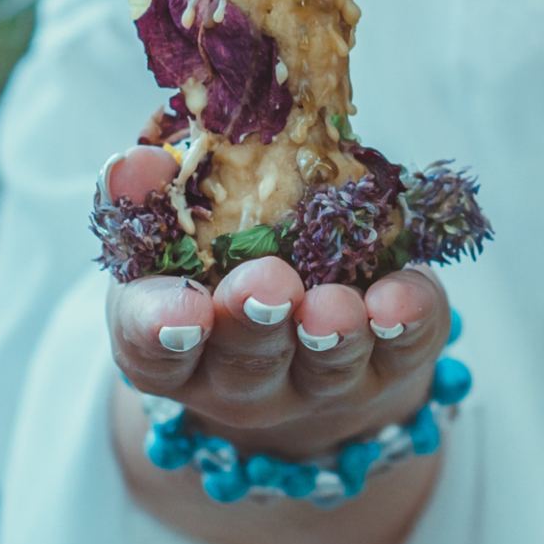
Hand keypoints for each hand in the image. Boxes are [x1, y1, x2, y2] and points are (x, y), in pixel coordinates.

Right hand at [104, 147, 450, 459]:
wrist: (303, 338)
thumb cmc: (223, 267)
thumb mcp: (177, 235)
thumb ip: (156, 198)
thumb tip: (136, 161)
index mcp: (177, 343)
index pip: (154, 351)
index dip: (162, 331)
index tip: (181, 311)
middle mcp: (243, 379)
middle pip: (246, 363)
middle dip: (257, 321)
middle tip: (270, 284)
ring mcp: (320, 382)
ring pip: (326, 366)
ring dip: (333, 333)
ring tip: (336, 305)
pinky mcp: (393, 363)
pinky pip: (407, 346)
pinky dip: (407, 320)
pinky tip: (401, 298)